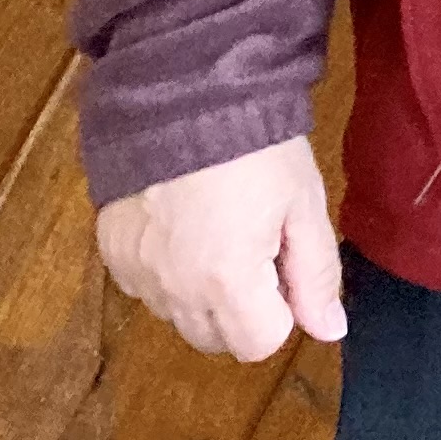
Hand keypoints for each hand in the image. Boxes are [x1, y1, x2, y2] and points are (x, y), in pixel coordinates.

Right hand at [95, 133, 346, 360]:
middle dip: (244, 309)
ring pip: (179, 317)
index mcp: (227, 282)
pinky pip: (146, 288)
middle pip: (217, 339)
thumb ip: (316, 274)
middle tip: (256, 245)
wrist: (182, 95)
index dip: (281, 310)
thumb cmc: (257, 148)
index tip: (283, 263)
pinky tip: (184, 225)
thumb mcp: (303, 203)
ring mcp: (136, 275)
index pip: (260, 345)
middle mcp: (174, 291)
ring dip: (203, 294)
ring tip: (219, 229)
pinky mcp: (111, 254)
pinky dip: (168, 272)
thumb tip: (329, 330)